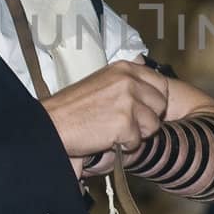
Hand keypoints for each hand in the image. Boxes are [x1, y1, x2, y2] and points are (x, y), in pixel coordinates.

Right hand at [39, 60, 168, 171]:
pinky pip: (137, 141)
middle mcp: (129, 81)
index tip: (143, 108)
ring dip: (137, 133)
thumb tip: (149, 82)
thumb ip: (127, 80)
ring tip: (114, 130)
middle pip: (160, 104)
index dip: (155, 99)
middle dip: (148, 117)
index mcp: (125, 68)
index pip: (161, 83)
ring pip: (153, 124)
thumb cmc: (73, 107)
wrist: (53, 124)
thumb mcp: (103, 81)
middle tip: (127, 123)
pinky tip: (106, 138)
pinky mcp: (125, 123)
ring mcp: (128, 102)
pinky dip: (124, 145)